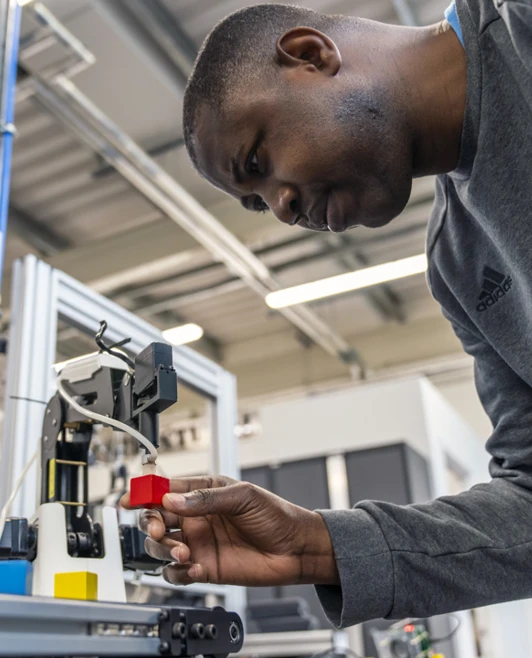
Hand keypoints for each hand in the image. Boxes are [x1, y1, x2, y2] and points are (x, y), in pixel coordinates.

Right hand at [121, 476, 338, 587]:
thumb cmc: (275, 515)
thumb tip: (172, 500)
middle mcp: (196, 518)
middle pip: (156, 518)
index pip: (166, 490)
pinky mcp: (204, 567)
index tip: (131, 498)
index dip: (145, 492)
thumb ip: (207, 498)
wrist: (296, 548)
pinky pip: (176, 572)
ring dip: (163, 549)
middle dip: (151, 523)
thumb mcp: (243, 496)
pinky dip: (177, 571)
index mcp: (203, 493)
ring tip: (182, 552)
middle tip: (160, 529)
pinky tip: (193, 567)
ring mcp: (198, 543)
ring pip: (161, 547)